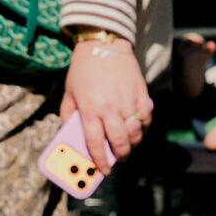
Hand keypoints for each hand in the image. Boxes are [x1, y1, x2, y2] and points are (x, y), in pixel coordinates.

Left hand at [63, 35, 152, 170]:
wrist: (103, 44)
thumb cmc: (83, 70)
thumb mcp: (69, 93)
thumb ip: (69, 115)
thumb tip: (73, 136)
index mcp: (89, 110)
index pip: (95, 144)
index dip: (99, 161)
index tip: (103, 171)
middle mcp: (110, 108)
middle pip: (119, 142)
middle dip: (120, 156)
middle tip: (119, 160)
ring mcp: (128, 101)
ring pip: (136, 133)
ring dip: (133, 143)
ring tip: (128, 145)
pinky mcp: (141, 94)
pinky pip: (146, 118)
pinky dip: (144, 127)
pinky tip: (138, 128)